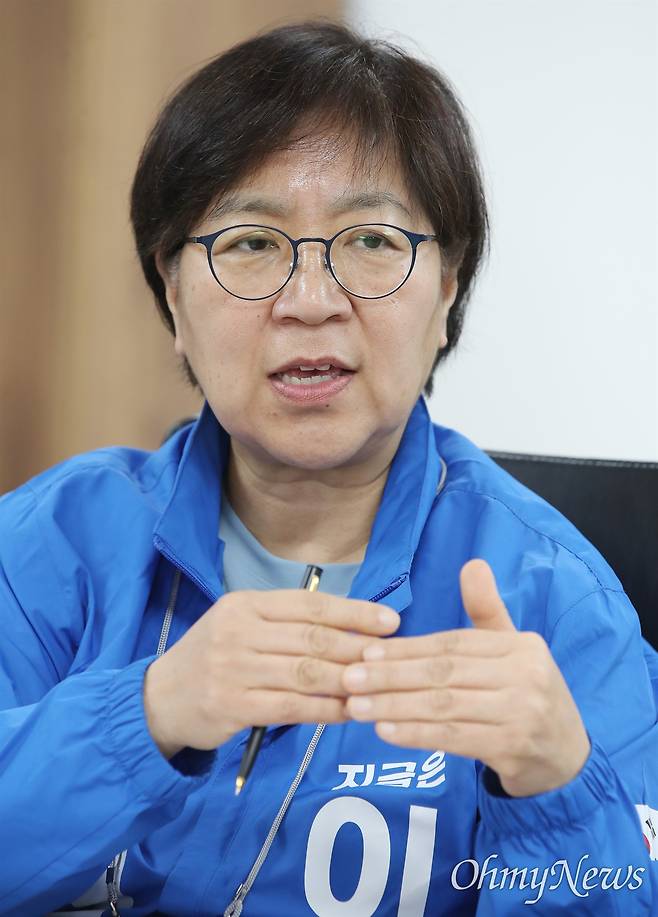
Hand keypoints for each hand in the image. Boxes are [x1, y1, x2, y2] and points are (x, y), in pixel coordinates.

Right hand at [143, 589, 399, 757]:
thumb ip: (287, 624)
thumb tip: (353, 626)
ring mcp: (233, 669)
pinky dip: (325, 710)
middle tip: (391, 658)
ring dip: (346, 681)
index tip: (390, 622)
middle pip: (311, 638)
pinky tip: (348, 712)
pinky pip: (291, 707)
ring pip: (305, 673)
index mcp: (245, 604)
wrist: (160, 699)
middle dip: (357, 648)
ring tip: (377, 686)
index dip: (354, 612)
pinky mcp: (232, 705)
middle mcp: (238, 631)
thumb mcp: (242, 626)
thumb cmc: (214, 658)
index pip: (310, 604)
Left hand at [343, 559, 590, 796]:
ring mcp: (521, 713)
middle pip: (444, 673)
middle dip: (391, 676)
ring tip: (356, 706)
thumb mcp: (512, 647)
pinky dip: (416, 734)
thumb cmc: (526, 694)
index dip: (407, 648)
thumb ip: (486, 610)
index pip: (452, 644)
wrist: (566, 756)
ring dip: (394, 706)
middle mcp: (524, 675)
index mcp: (520, 645)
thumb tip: (472, 564)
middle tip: (348, 679)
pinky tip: (385, 731)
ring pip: (444, 706)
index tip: (366, 653)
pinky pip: (454, 738)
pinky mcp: (512, 748)